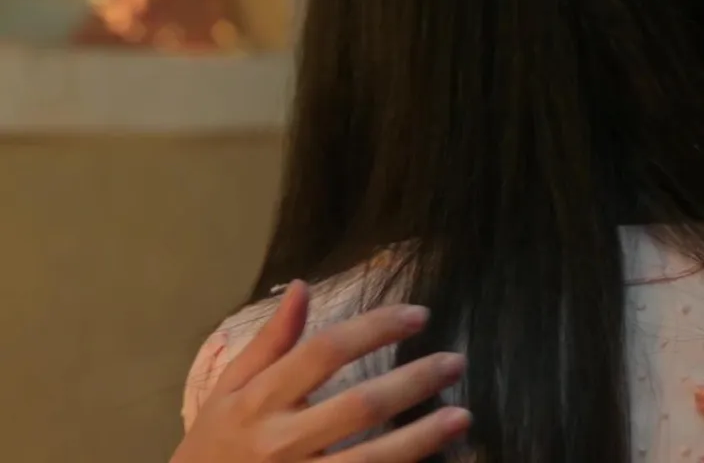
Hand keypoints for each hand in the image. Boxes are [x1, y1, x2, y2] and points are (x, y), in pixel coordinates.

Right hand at [171, 281, 471, 462]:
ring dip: (421, 437)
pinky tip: (439, 461)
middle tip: (455, 362)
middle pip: (359, 405)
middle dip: (413, 381)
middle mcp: (281, 441)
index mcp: (259, 401)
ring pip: (371, 459)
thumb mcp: (228, 391)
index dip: (375, 329)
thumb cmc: (213, 446)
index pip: (325, 352)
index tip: (419, 315)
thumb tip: (303, 286)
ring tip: (461, 416)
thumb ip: (269, 343)